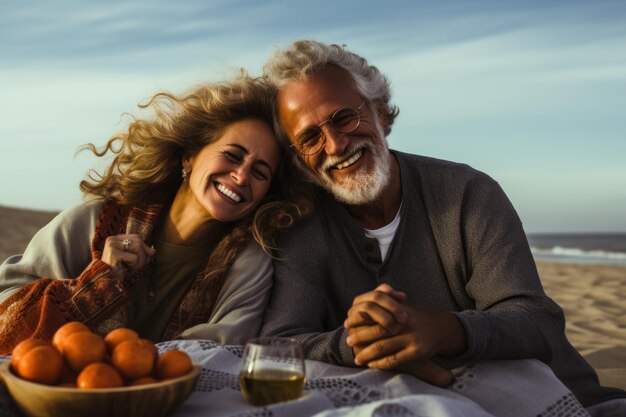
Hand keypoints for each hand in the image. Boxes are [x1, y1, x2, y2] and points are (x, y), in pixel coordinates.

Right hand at [101, 234, 155, 277]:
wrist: (107, 283)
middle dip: (143, 255)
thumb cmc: (119, 272)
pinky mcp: (113, 253)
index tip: (145, 258)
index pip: (136, 237)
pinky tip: (125, 271)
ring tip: (131, 268)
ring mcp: (111, 245)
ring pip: (138, 248)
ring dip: (139, 262)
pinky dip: (134, 266)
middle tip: (138, 266)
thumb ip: (141, 252)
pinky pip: (134, 257)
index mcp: (115, 239)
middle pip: (138, 241)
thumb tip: (153, 251)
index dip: (144, 247)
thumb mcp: (132, 259)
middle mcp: (111, 240)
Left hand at [344, 284, 463, 386]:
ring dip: (366, 353)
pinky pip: (393, 360)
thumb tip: (361, 307)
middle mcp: (404, 323)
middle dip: (360, 337)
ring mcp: (411, 338)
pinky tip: (372, 364)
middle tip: (348, 342)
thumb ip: (384, 305)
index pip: (374, 315)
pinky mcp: (416, 352)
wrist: (441, 327)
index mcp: (398, 311)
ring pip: (382, 347)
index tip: (348, 324)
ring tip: (357, 358)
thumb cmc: (415, 318)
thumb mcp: (402, 307)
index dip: (359, 321)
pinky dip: (380, 363)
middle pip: (376, 331)